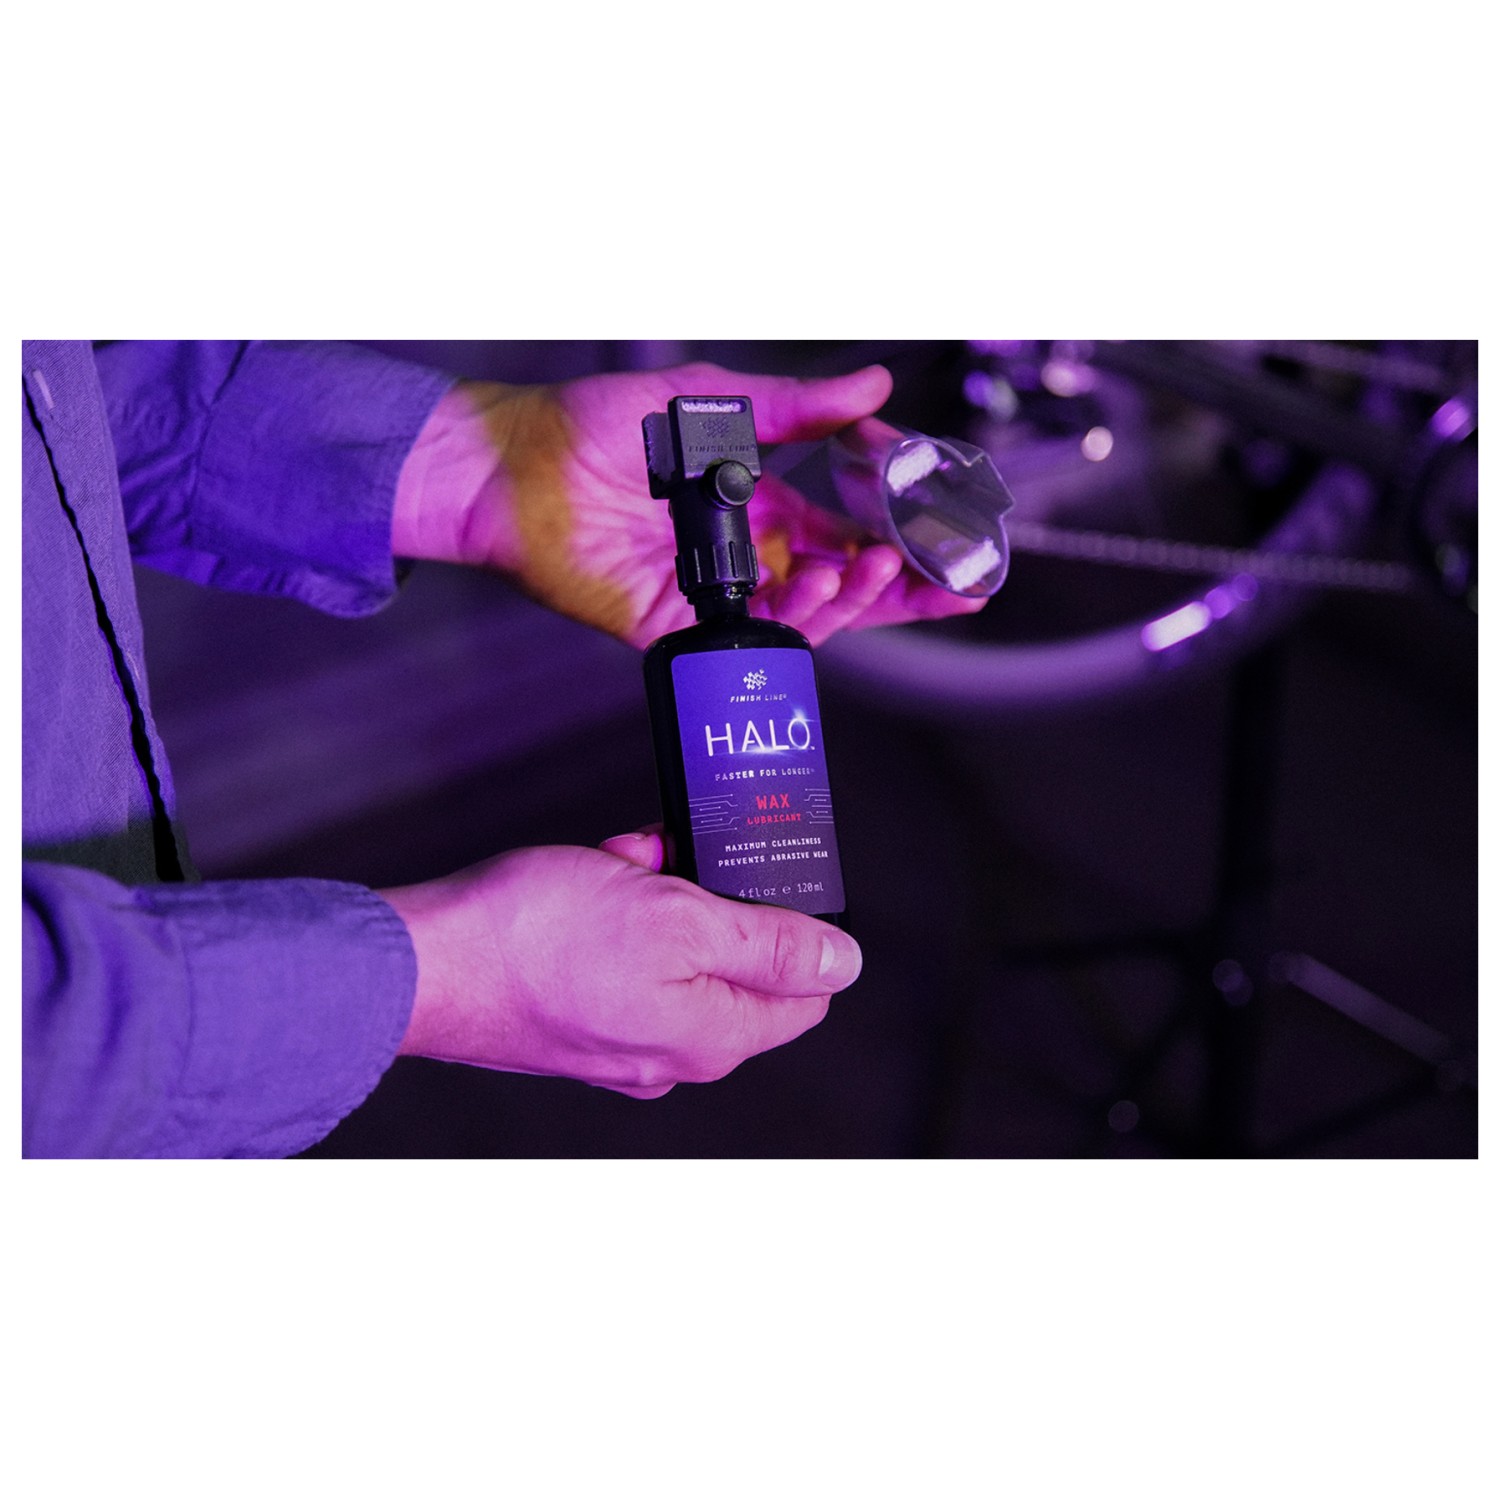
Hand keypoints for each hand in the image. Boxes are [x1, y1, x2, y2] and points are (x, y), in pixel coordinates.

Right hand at [380, 836, 861, 1098]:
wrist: (423, 963)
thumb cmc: (539, 939)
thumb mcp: (679, 918)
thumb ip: (768, 944)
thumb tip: (843, 963)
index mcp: (710, 1038)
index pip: (803, 993)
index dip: (792, 926)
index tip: (756, 876)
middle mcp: (670, 1051)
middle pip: (732, 960)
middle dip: (710, 895)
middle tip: (672, 858)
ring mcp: (618, 1038)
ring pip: (674, 946)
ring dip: (659, 891)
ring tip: (622, 864)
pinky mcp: (575, 1016)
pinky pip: (622, 954)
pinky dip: (617, 908)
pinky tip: (591, 877)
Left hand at [392, 361, 988, 648]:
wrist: (516, 464)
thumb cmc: (598, 427)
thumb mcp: (717, 402)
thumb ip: (797, 407)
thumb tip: (875, 388)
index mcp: (761, 509)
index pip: (849, 533)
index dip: (902, 537)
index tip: (950, 528)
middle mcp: (748, 559)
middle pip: (846, 588)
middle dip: (905, 587)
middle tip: (954, 576)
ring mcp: (717, 596)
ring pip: (811, 617)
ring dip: (860, 595)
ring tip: (882, 562)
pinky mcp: (681, 626)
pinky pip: (753, 634)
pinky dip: (801, 613)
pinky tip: (828, 578)